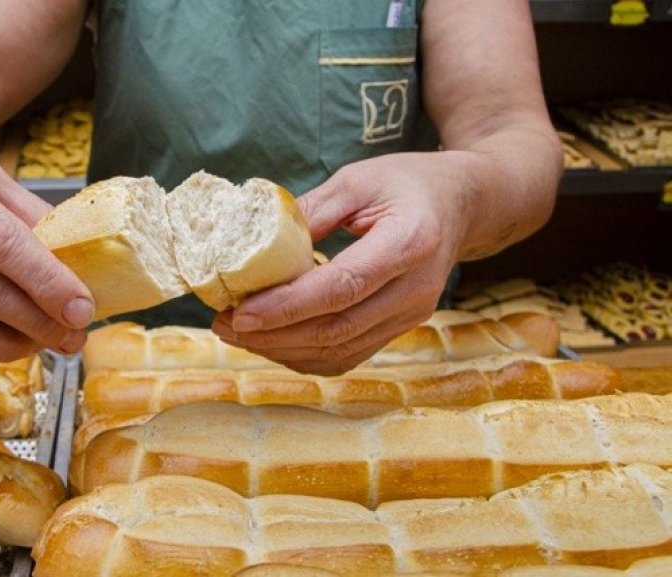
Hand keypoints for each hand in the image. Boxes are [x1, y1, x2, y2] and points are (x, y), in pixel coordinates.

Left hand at [212, 152, 476, 374]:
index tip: (241, 312)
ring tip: (237, 334)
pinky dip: (304, 354)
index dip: (287, 306)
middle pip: (337, 329)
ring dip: (282, 350)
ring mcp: (412, 315)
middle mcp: (416, 289)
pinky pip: (348, 354)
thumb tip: (251, 242)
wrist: (462, 204)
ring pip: (339, 351)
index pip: (341, 288)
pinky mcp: (401, 328)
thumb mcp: (358, 179)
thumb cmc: (407, 183)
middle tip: (224, 324)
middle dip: (273, 335)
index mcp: (409, 243)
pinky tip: (271, 340)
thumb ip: (309, 211)